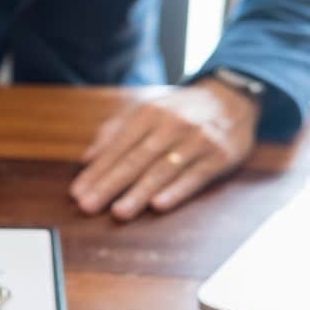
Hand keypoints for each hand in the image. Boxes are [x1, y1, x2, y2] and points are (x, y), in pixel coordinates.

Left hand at [70, 79, 260, 219]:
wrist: (232, 98)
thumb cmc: (179, 111)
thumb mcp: (145, 111)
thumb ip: (114, 132)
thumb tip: (87, 158)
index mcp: (148, 114)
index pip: (116, 148)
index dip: (96, 171)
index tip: (77, 192)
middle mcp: (171, 125)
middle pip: (135, 160)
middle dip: (109, 185)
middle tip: (88, 206)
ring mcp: (197, 141)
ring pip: (162, 170)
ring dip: (139, 193)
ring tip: (118, 212)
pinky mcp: (220, 156)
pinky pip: (195, 177)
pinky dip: (177, 191)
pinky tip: (159, 204)